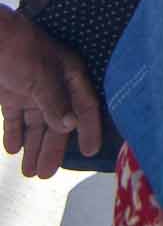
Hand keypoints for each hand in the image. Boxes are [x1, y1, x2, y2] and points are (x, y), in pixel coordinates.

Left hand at [0, 8, 99, 178]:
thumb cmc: (20, 51)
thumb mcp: (40, 77)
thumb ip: (55, 102)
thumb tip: (70, 126)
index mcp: (69, 76)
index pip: (84, 106)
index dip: (88, 129)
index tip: (88, 152)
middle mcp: (55, 85)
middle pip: (58, 122)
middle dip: (51, 148)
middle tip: (45, 174)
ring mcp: (32, 90)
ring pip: (36, 124)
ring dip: (32, 147)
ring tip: (29, 171)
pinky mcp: (11, 94)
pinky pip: (16, 119)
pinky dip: (15, 134)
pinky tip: (13, 149)